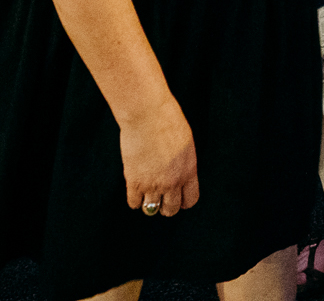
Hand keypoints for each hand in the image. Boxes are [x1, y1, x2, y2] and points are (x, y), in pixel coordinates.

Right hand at [119, 94, 199, 217]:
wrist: (147, 114)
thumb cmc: (166, 120)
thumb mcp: (185, 142)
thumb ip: (183, 161)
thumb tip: (178, 172)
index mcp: (189, 170)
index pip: (190, 200)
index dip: (182, 202)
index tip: (176, 199)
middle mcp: (173, 181)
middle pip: (171, 209)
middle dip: (165, 206)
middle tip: (159, 198)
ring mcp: (154, 183)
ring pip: (151, 209)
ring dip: (148, 203)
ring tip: (145, 193)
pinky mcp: (135, 181)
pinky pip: (134, 202)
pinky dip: (134, 199)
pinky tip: (134, 189)